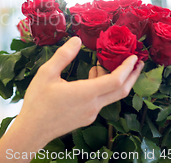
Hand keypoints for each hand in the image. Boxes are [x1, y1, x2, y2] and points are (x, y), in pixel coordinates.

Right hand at [14, 36, 143, 149]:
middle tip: (138, 62)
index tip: (133, 57)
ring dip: (111, 80)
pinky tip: (89, 79)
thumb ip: (63, 56)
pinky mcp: (86, 118)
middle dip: (132, 75)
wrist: (33, 129)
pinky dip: (101, 88)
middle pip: (121, 91)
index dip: (127, 68)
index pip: (116, 81)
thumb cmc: (38, 101)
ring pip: (109, 96)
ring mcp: (90, 114)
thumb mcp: (46, 73)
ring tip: (100, 65)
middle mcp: (93, 105)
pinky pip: (100, 101)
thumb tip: (76, 40)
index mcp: (86, 93)